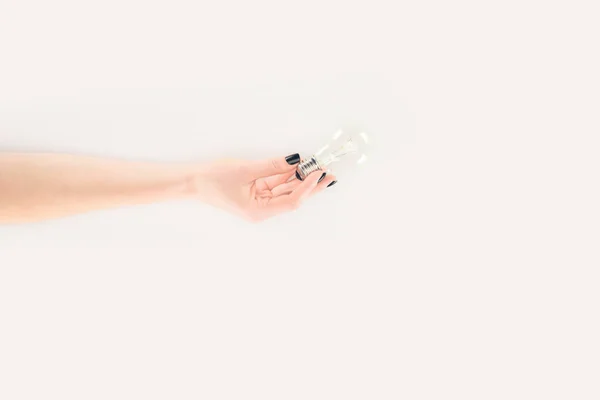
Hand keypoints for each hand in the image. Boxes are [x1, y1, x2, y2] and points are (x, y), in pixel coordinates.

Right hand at [192, 153, 336, 221]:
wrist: (193, 182)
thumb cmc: (213, 180)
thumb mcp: (245, 169)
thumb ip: (272, 165)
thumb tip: (295, 160)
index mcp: (259, 211)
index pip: (291, 201)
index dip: (306, 188)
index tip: (317, 173)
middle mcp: (262, 209)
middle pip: (292, 197)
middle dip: (311, 185)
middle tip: (329, 174)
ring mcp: (260, 201)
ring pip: (286, 190)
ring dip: (301, 179)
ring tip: (318, 168)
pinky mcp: (257, 192)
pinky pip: (277, 184)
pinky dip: (288, 176)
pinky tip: (300, 168)